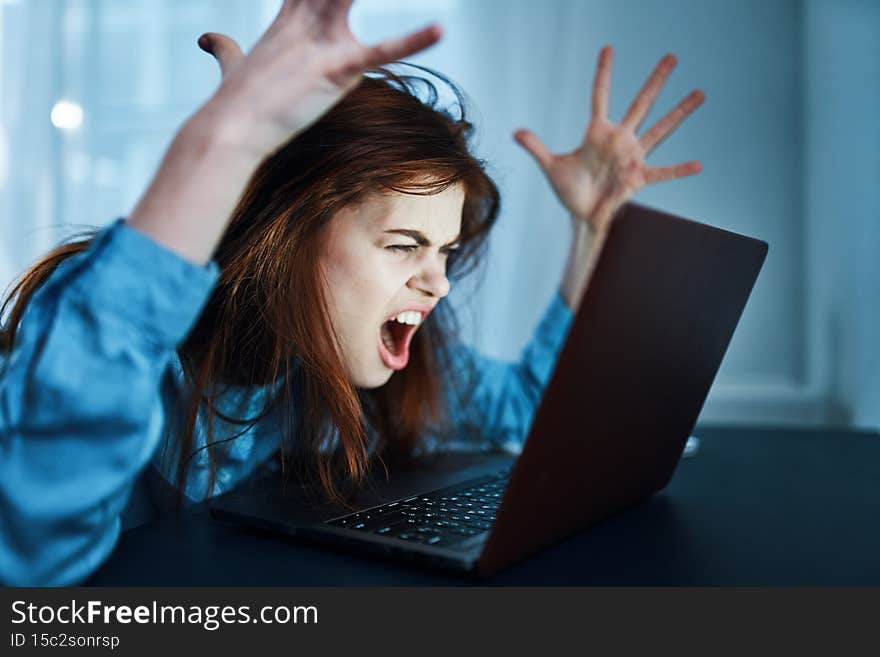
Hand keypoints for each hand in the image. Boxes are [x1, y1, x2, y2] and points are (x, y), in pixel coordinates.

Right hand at [196, 0, 441, 156]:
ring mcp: (321, 43)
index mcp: (289, 19)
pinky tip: (439, 29)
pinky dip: (412, 41)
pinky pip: (381, 51)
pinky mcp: (336, 69)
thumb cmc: (234, 102)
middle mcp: (306, 22)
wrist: (231, 128)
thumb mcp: (231, 65)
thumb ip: (226, 49)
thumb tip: (209, 40)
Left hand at [514, 46, 703, 235]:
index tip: (608, 48)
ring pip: (660, 129)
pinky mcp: (639, 178)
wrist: (582, 215)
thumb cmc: (569, 190)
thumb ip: (536, 147)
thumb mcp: (551, 166)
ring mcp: (632, 157)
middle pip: (641, 103)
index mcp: (598, 133)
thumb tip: (515, 132)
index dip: (604, 73)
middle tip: (672, 57)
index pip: (601, 95)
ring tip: (700, 93)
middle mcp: (620, 139)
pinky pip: (663, 172)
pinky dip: (680, 170)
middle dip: (656, 81)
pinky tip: (699, 165)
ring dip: (680, 113)